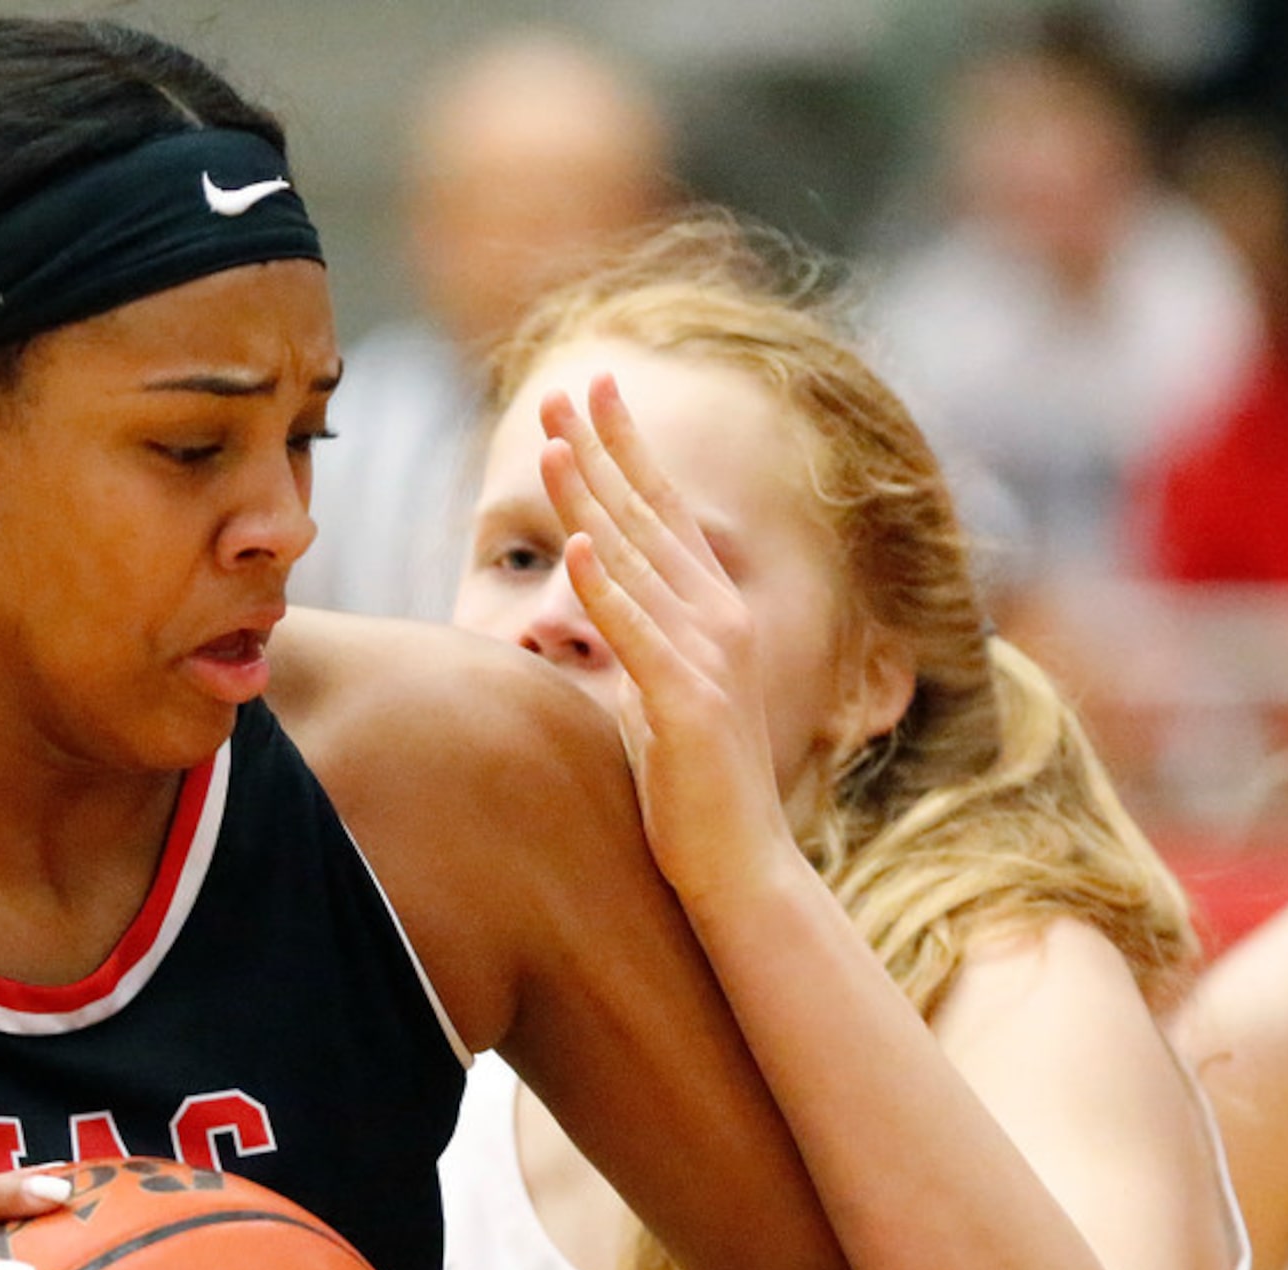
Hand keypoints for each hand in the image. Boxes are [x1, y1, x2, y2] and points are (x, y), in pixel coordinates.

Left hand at [537, 375, 800, 909]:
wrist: (739, 866)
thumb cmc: (692, 788)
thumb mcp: (656, 694)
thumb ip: (634, 642)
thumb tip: (595, 602)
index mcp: (712, 612)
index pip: (661, 511)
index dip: (625, 447)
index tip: (590, 388)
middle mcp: (719, 620)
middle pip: (648, 516)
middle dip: (602, 447)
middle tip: (563, 385)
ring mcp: (707, 658)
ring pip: (635, 563)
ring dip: (590, 500)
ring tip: (548, 445)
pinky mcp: (686, 704)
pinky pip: (638, 637)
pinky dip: (607, 591)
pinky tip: (577, 548)